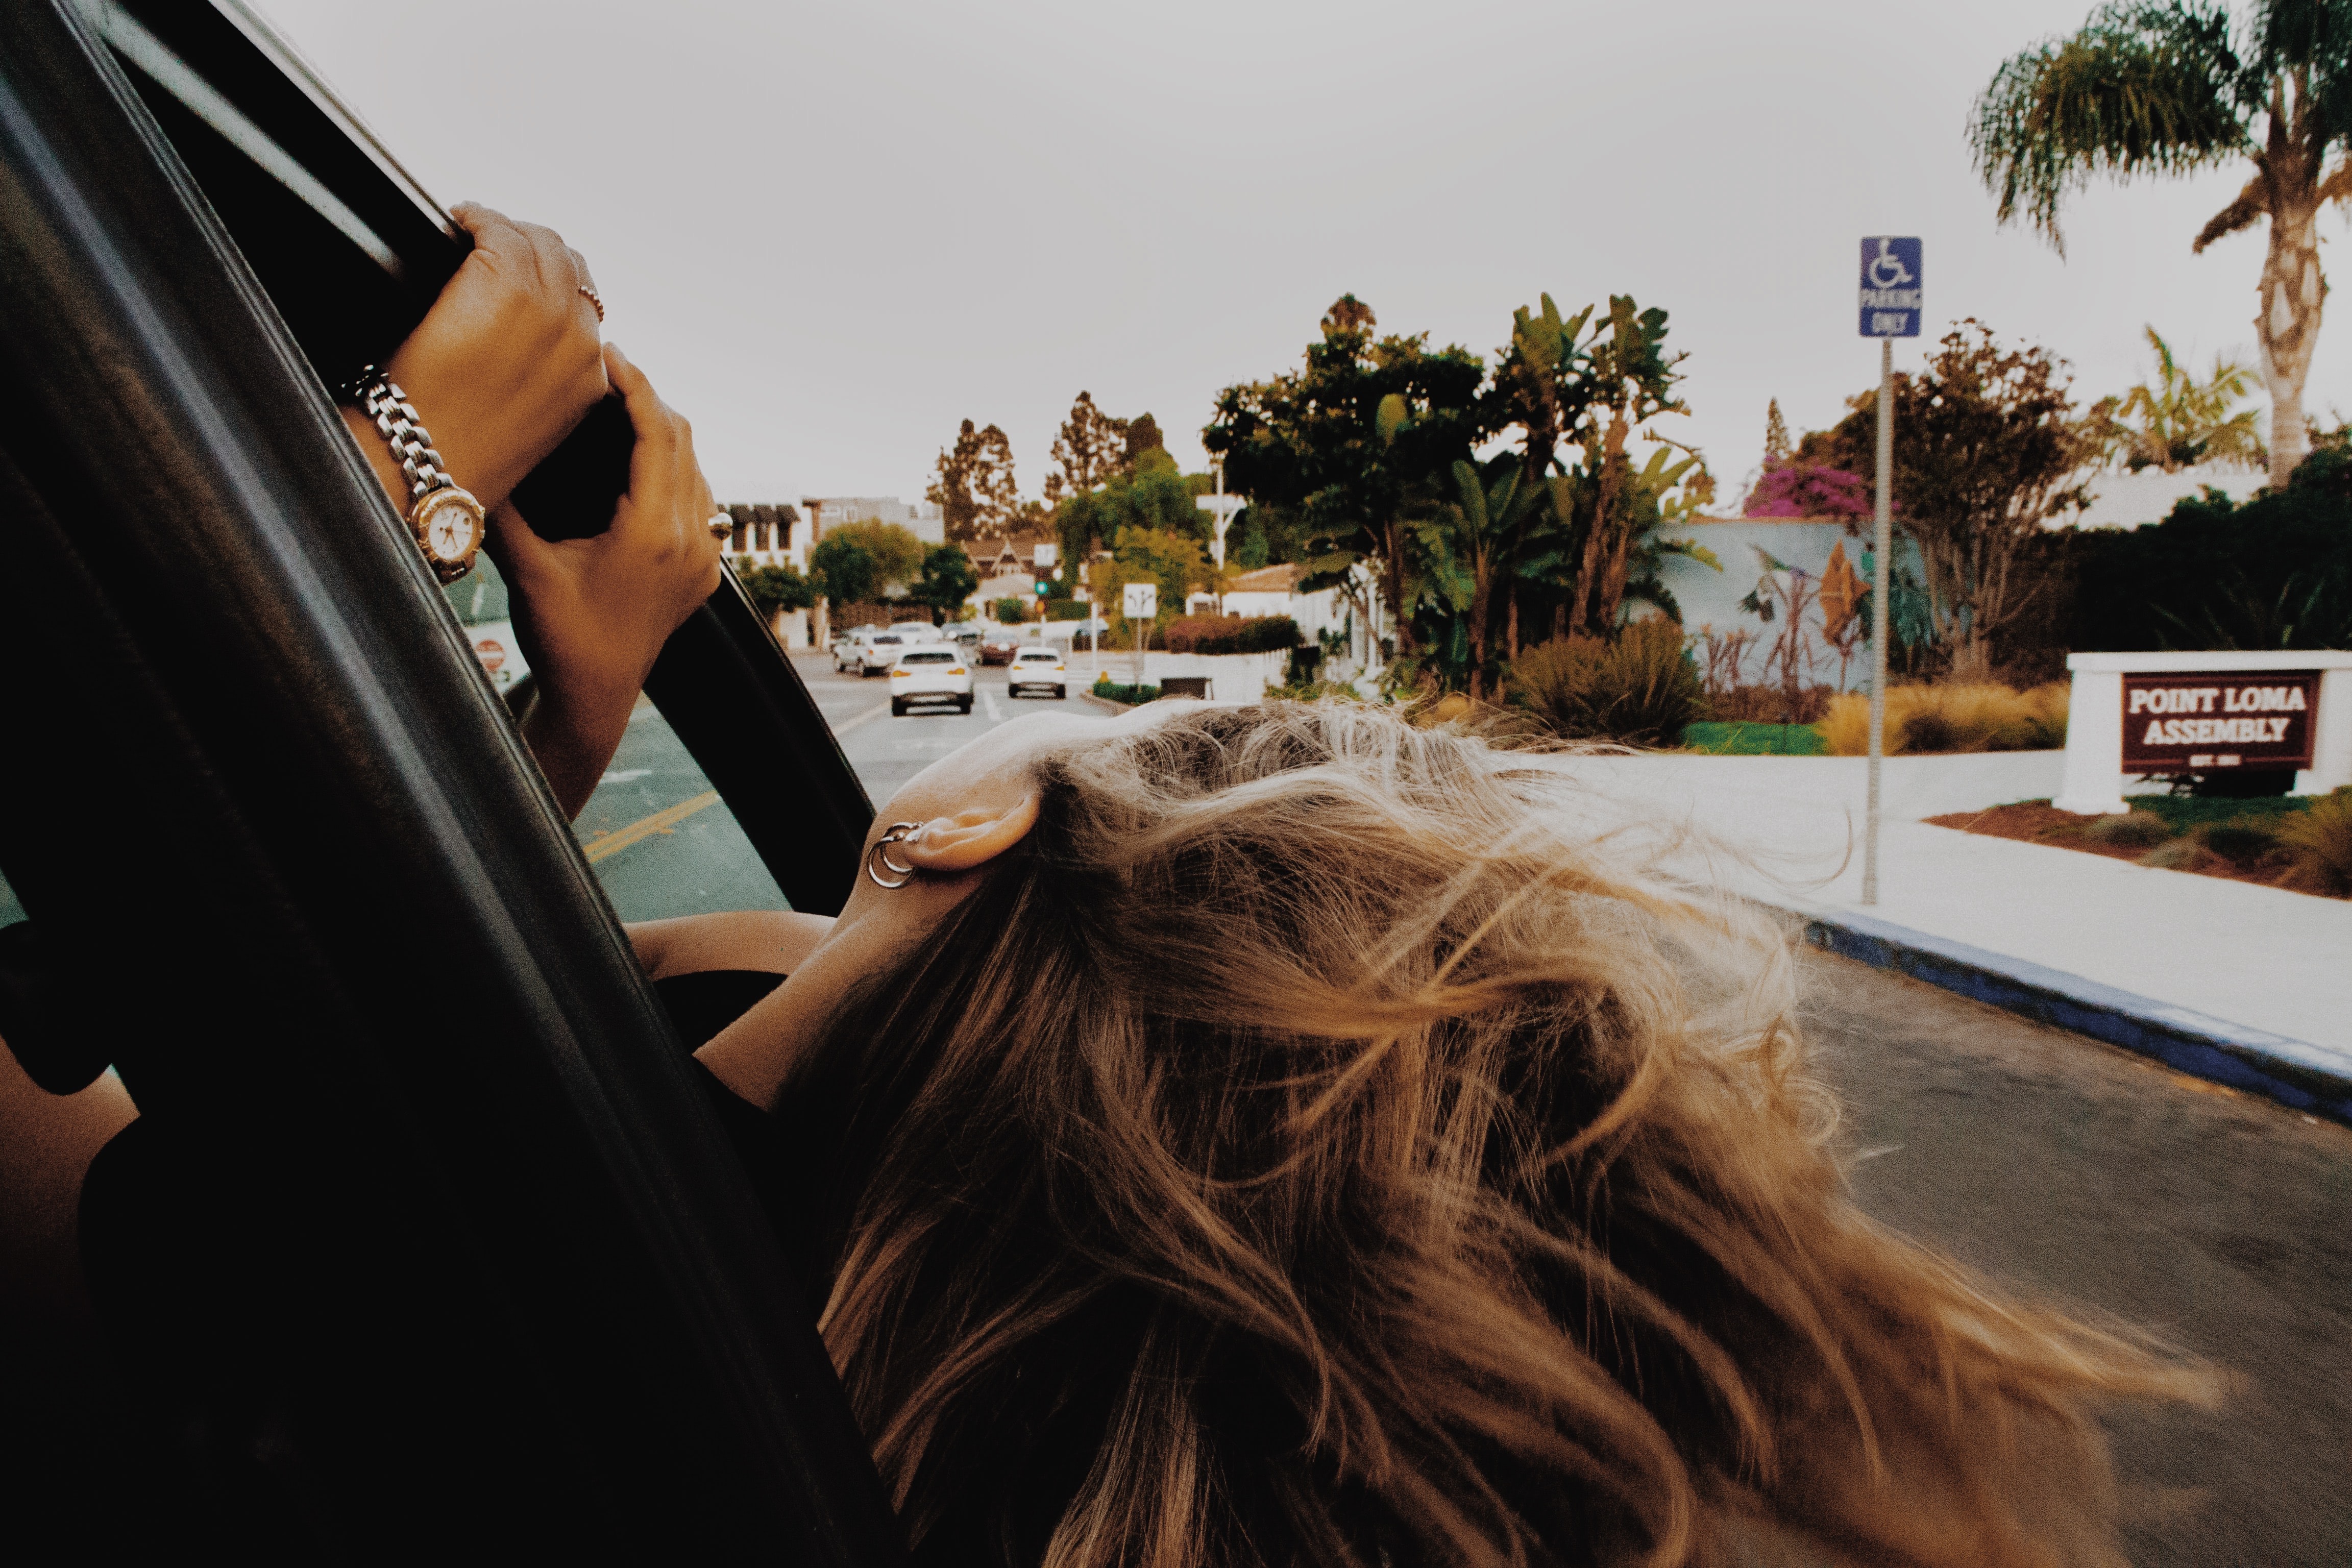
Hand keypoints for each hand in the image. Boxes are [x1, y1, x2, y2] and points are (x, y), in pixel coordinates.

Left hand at [347, 202, 606, 511]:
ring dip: (505, 231)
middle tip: (492, 245)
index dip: (554, 281)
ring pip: (539, 241)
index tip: (521, 274)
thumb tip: (523, 341)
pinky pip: (499, 229)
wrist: (429, 462)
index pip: (588, 304)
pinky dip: (477, 219)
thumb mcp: (528, 423)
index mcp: (591, 375)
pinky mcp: (506, 286)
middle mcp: (581, 339)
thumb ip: (543, 379)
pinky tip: (458, 223)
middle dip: (534, 250)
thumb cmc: (463, 450)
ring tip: (474, 231)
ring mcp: (547, 310)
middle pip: (570, 264)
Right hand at [492, 342, 720, 816]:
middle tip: (608, 368)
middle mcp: (690, 540)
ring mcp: (703, 557)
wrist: (595, 697)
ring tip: (621, 402)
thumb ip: (504, 506)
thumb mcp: (525, 567)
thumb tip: (466, 448)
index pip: (658, 433)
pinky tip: (641, 458)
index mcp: (653, 533)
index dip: (634, 385)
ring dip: (663, 431)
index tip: (608, 354)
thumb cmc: (559, 637)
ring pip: (696, 468)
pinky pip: (700, 499)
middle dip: (647, 398)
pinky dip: (675, 468)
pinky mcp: (704, 571)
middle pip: (683, 441)